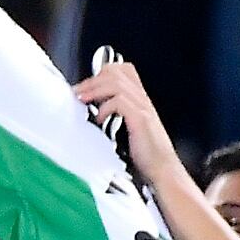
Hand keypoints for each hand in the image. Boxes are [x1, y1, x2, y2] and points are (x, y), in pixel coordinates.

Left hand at [73, 56, 176, 177]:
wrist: (163, 169)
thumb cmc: (147, 155)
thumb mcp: (129, 130)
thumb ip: (116, 116)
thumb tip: (92, 111)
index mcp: (139, 99)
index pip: (122, 70)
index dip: (101, 73)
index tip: (85, 87)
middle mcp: (142, 99)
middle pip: (115, 72)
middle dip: (91, 80)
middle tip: (77, 92)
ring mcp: (143, 107)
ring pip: (116, 83)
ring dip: (94, 90)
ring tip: (82, 100)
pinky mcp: (140, 119)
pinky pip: (119, 101)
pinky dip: (105, 107)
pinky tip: (99, 119)